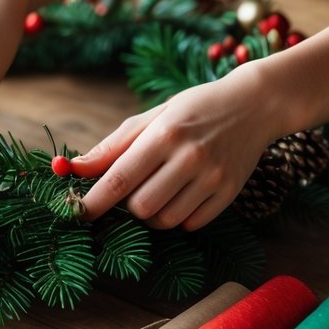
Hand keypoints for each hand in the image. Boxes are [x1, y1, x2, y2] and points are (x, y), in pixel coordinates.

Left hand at [71, 63, 285, 229]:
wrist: (255, 104)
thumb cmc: (193, 109)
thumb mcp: (152, 118)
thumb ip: (112, 146)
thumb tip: (72, 168)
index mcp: (165, 134)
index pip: (120, 178)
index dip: (94, 201)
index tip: (76, 212)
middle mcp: (190, 157)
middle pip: (140, 207)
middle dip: (128, 205)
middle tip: (134, 187)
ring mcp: (213, 178)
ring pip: (164, 220)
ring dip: (152, 213)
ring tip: (159, 188)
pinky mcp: (230, 193)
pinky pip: (191, 224)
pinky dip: (178, 217)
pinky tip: (182, 194)